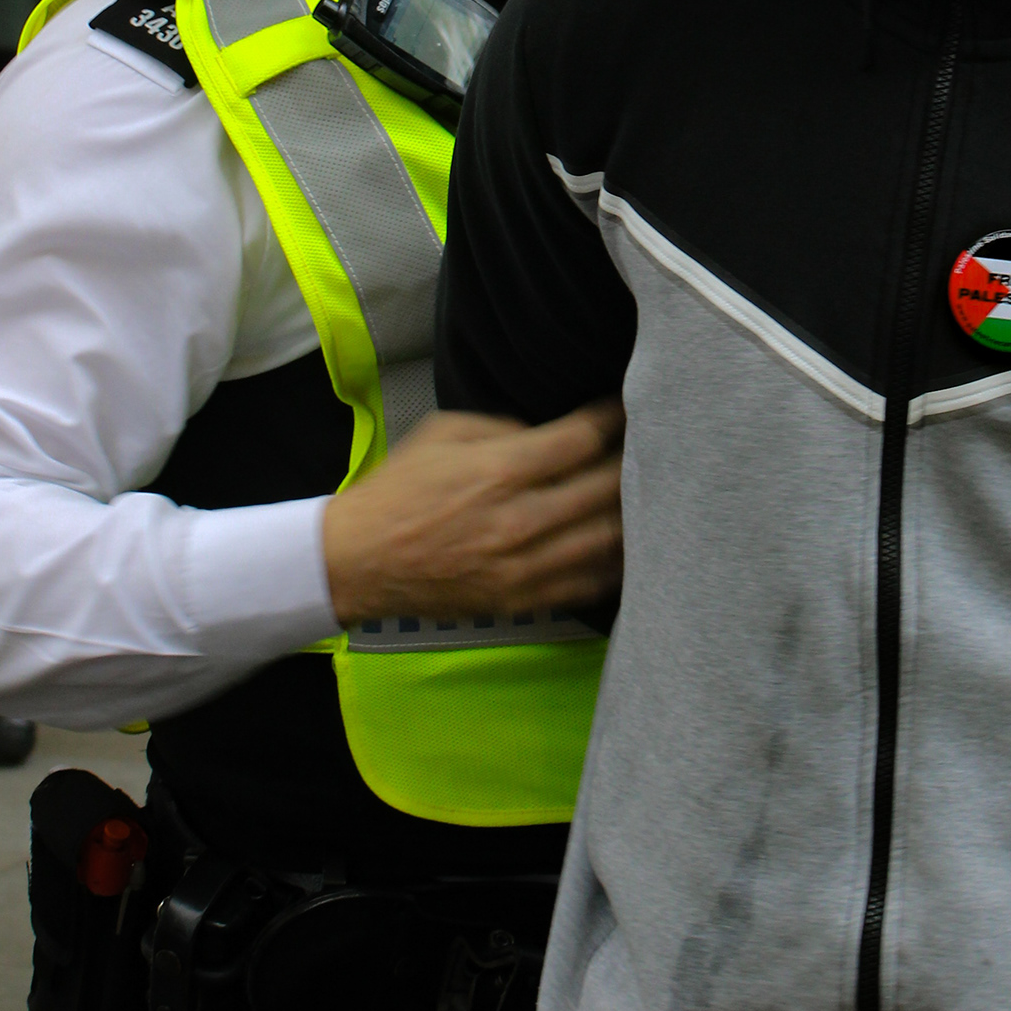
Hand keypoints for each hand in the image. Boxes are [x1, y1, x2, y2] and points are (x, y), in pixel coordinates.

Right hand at [322, 401, 624, 627]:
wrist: (361, 560)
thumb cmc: (400, 489)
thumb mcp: (444, 433)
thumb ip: (504, 426)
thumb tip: (550, 435)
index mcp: (499, 471)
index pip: (581, 440)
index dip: (613, 419)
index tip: (627, 408)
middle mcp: (520, 520)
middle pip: (607, 489)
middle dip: (634, 461)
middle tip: (650, 446)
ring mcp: (525, 568)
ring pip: (608, 540)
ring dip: (634, 515)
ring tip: (650, 493)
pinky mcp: (524, 601)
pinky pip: (589, 583)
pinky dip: (616, 563)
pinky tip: (628, 544)